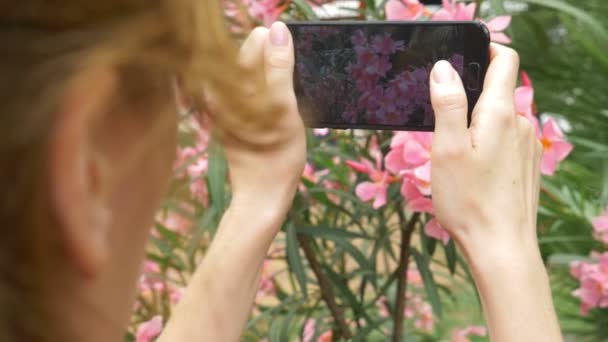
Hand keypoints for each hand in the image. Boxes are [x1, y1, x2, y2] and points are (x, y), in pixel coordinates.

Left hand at [205, 22, 305, 222]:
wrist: (262, 195)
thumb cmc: (277, 156)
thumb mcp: (284, 110)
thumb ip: (279, 67)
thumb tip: (278, 29)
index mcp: (233, 86)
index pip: (252, 43)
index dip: (276, 45)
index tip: (293, 67)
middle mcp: (224, 93)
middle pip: (251, 58)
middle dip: (275, 65)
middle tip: (289, 94)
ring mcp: (227, 106)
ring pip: (253, 77)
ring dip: (274, 83)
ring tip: (285, 105)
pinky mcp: (231, 118)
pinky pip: (251, 95)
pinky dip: (268, 98)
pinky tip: (278, 113)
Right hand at [429, 44, 541, 252]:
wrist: (501, 246)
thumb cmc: (469, 201)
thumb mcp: (447, 148)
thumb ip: (447, 104)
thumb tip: (444, 67)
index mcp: (499, 113)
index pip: (505, 60)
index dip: (486, 48)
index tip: (461, 56)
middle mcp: (520, 123)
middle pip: (497, 90)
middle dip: (468, 97)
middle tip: (441, 123)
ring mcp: (527, 145)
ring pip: (498, 118)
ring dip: (475, 124)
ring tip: (454, 154)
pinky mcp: (527, 163)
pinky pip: (506, 139)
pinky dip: (487, 142)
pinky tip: (473, 170)